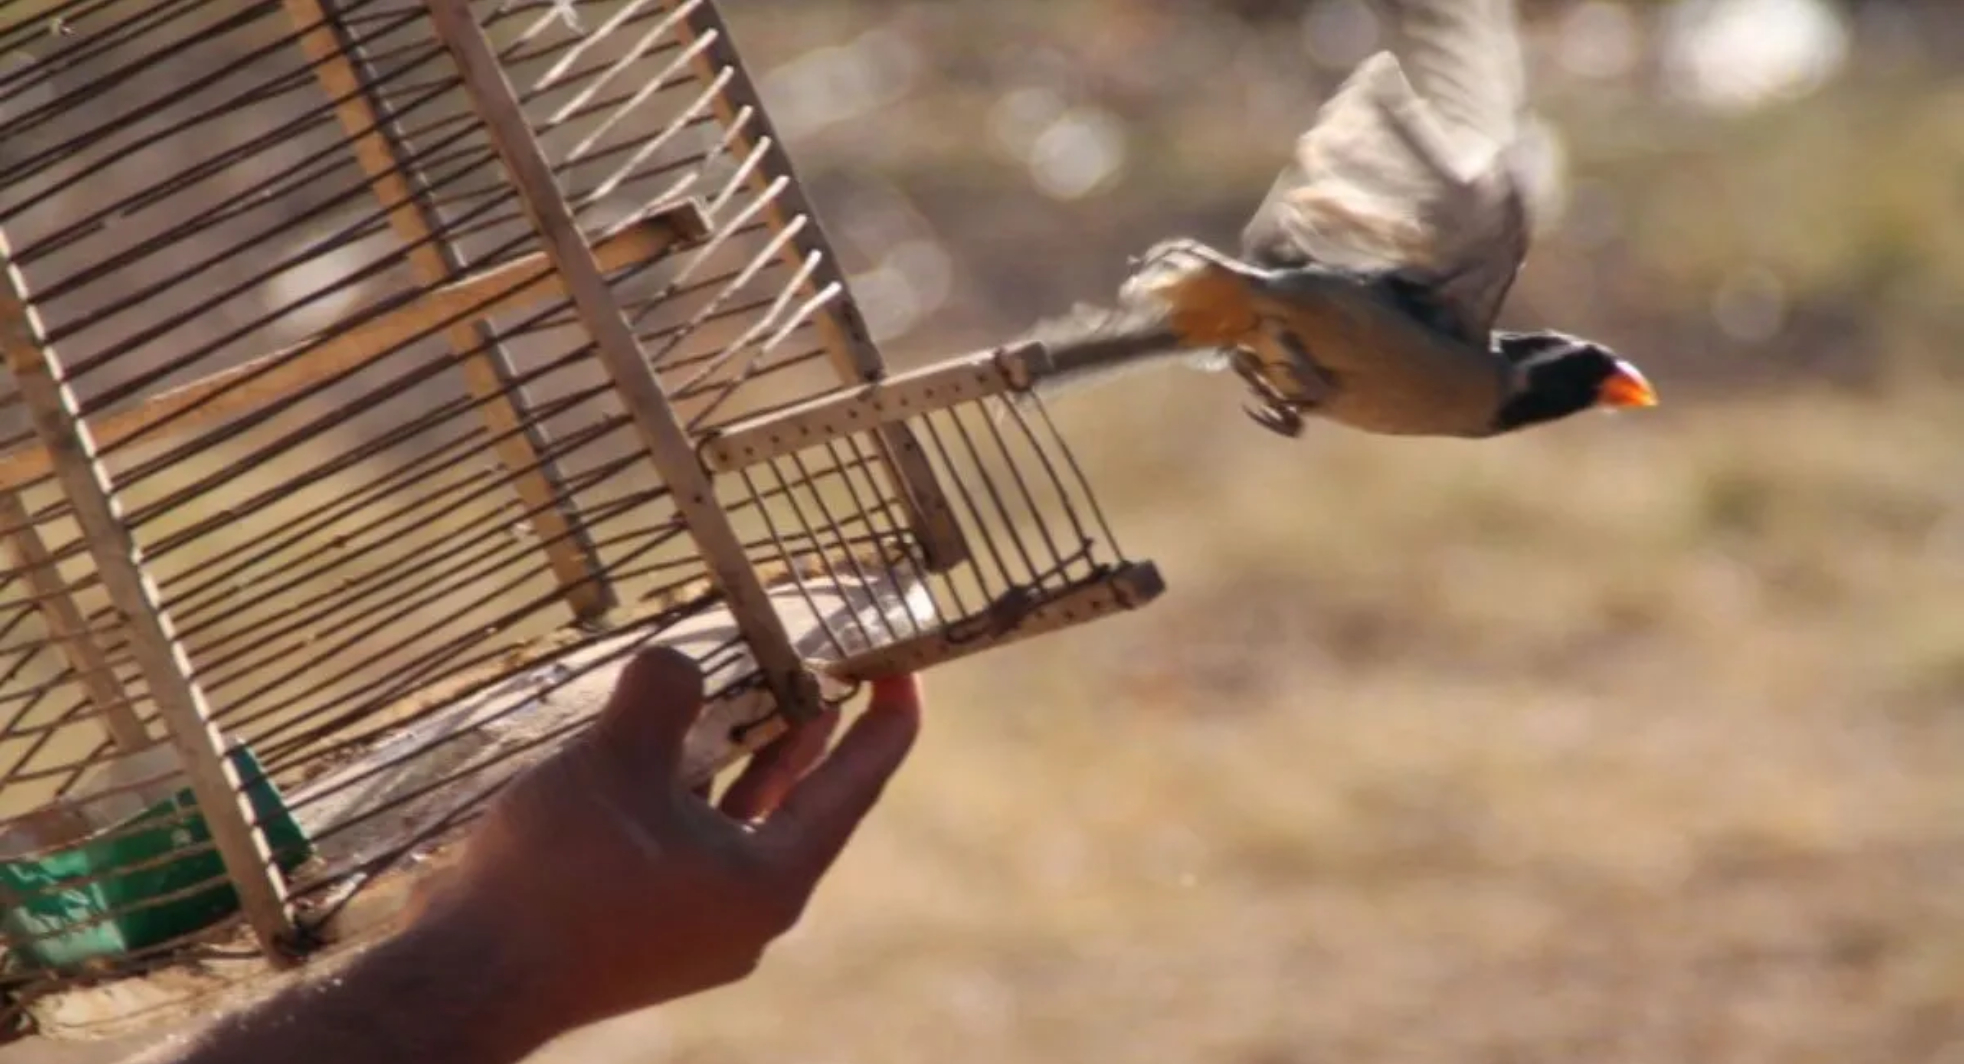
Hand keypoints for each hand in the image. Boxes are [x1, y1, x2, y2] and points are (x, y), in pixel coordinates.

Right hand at [422, 647, 921, 1034]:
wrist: (465, 980)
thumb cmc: (555, 878)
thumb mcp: (616, 763)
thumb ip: (664, 695)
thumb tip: (679, 660)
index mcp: (771, 880)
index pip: (858, 782)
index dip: (888, 714)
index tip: (900, 657)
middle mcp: (749, 909)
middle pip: (806, 798)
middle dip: (816, 723)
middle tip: (830, 653)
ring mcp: (699, 921)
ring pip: (745, 815)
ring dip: (753, 748)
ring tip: (764, 677)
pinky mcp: (648, 922)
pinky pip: (694, 836)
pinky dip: (697, 782)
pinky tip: (672, 736)